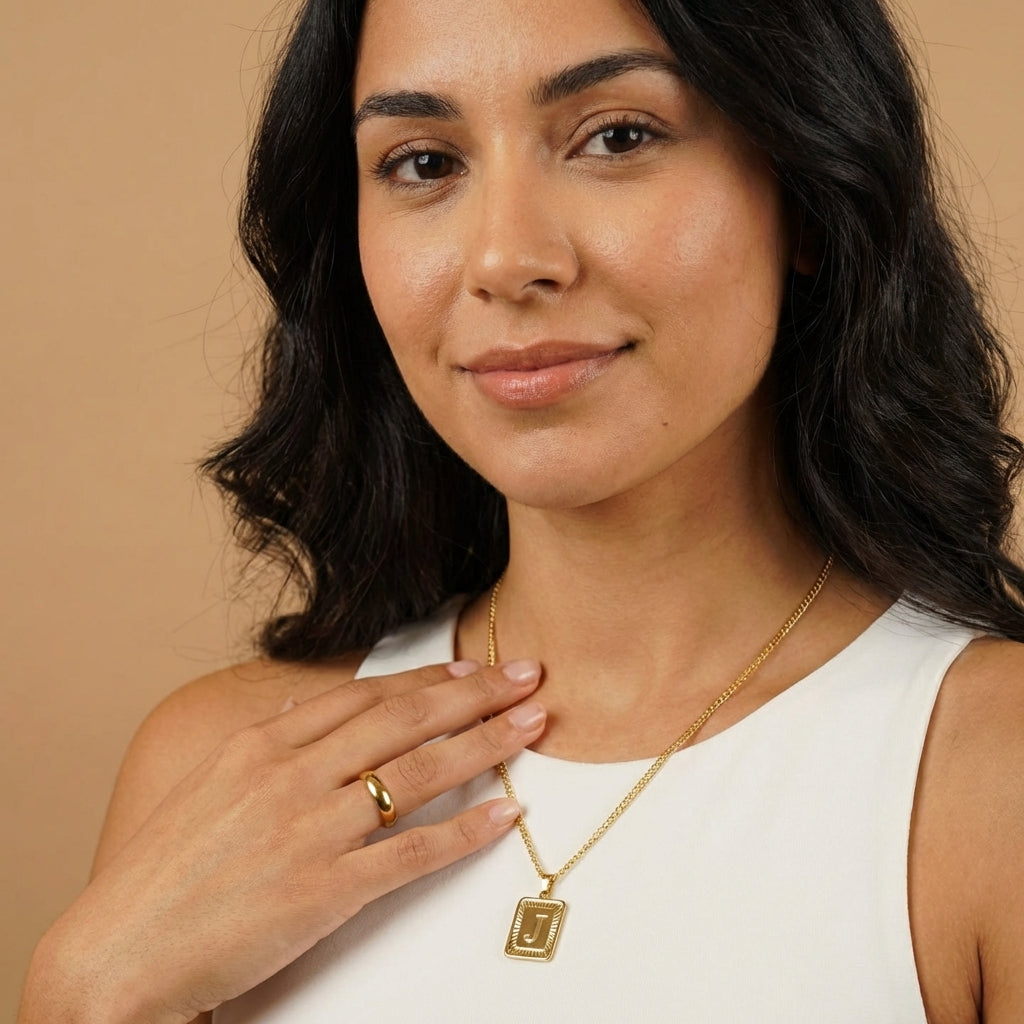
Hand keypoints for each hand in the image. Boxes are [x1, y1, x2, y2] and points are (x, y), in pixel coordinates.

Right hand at [24, 658, 543, 1022]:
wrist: (117, 954)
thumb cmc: (160, 872)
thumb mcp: (205, 785)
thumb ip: (261, 744)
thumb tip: (298, 710)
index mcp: (262, 744)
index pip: (367, 695)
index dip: (429, 677)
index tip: (473, 667)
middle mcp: (292, 775)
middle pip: (406, 720)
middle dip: (476, 694)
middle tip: (527, 676)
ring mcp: (311, 831)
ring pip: (420, 774)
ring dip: (487, 745)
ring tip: (533, 726)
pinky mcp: (325, 891)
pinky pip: (413, 854)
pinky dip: (465, 832)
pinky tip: (504, 815)